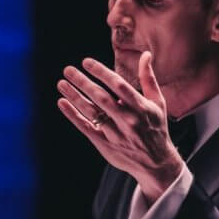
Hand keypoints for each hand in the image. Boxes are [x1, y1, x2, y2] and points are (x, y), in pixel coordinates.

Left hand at [57, 51, 182, 201]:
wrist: (156, 163)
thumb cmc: (156, 128)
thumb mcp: (157, 103)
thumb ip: (148, 79)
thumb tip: (145, 55)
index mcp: (141, 108)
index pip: (119, 86)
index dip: (102, 73)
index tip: (86, 62)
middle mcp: (128, 120)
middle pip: (102, 98)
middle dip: (83, 82)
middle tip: (68, 69)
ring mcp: (115, 134)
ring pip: (91, 112)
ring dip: (74, 97)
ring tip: (61, 83)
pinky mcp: (105, 144)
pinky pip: (86, 127)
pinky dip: (72, 115)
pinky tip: (62, 102)